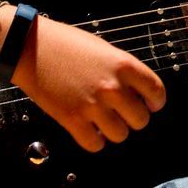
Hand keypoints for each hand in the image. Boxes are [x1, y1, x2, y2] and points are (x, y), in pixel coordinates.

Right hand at [13, 17, 166, 151]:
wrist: (31, 47)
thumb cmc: (65, 43)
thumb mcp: (104, 49)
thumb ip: (122, 71)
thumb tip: (135, 91)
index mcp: (124, 65)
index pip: (156, 92)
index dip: (155, 102)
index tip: (151, 104)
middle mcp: (113, 87)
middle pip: (141, 119)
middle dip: (134, 117)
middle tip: (124, 113)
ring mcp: (93, 106)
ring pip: (120, 135)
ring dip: (115, 130)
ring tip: (105, 120)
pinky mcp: (72, 120)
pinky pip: (94, 145)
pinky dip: (94, 141)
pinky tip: (90, 130)